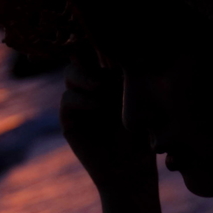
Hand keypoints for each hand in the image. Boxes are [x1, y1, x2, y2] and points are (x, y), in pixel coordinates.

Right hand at [60, 47, 152, 185]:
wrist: (132, 174)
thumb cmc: (145, 139)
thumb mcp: (143, 105)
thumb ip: (132, 78)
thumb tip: (129, 46)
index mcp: (110, 77)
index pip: (100, 49)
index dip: (101, 41)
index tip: (112, 38)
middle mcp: (92, 87)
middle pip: (80, 54)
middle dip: (90, 53)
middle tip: (107, 64)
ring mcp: (79, 103)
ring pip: (71, 74)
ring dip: (86, 77)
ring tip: (102, 86)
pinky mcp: (70, 121)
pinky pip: (67, 100)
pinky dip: (81, 99)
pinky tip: (98, 104)